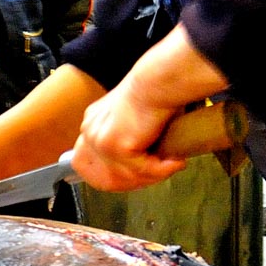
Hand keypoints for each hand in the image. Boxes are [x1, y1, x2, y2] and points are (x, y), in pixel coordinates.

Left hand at [70, 84, 190, 192]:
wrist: (158, 82)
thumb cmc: (155, 93)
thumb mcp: (133, 119)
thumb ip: (130, 140)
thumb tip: (144, 167)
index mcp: (92, 124)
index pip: (89, 164)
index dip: (115, 177)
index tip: (139, 178)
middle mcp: (90, 132)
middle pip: (102, 177)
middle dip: (132, 183)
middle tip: (157, 174)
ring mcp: (100, 140)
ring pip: (125, 177)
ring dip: (152, 176)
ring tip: (172, 165)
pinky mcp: (116, 147)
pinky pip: (140, 171)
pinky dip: (161, 170)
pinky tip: (176, 162)